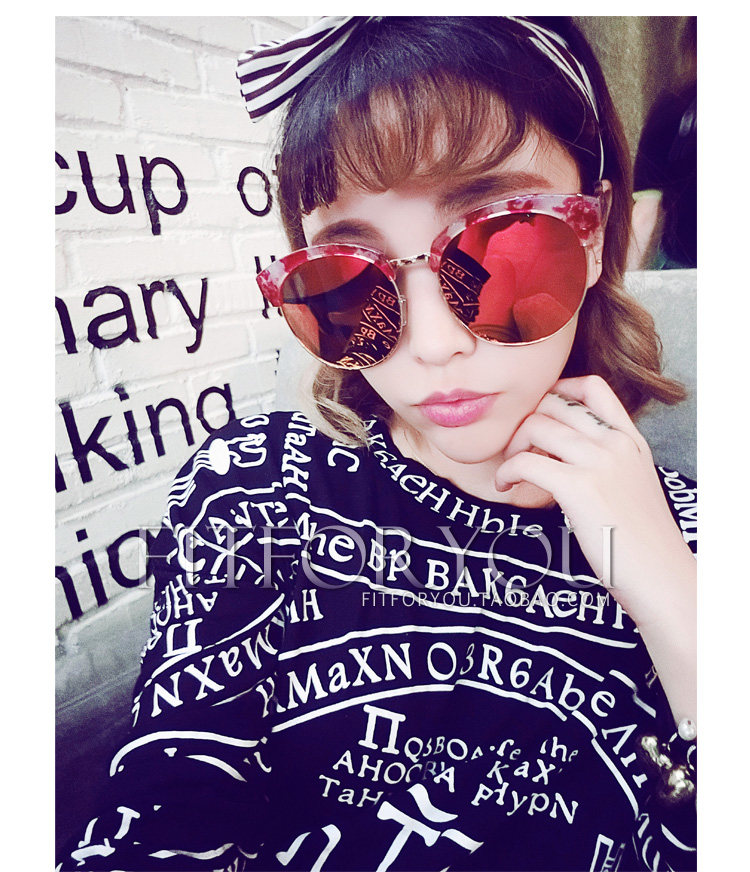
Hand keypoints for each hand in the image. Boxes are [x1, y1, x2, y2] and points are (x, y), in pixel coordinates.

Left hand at [495, 375, 694, 625]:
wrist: (661, 576)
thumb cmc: (643, 542)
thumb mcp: (634, 484)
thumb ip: (608, 461)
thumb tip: (566, 454)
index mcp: (631, 440)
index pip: (593, 387)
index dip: (557, 391)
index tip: (538, 415)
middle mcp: (615, 443)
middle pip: (553, 403)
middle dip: (524, 421)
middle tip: (516, 449)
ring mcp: (598, 462)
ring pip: (535, 426)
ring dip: (511, 446)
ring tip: (510, 472)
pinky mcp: (578, 488)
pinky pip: (525, 462)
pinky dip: (506, 472)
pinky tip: (505, 488)